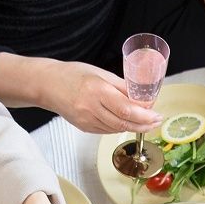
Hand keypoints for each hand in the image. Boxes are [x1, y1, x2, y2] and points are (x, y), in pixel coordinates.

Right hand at [42, 59, 162, 133]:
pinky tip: (128, 121)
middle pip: (124, 123)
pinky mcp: (85, 128)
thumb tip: (143, 98)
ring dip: (134, 127)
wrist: (47, 85)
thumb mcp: (100, 74)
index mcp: (97, 91)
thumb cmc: (74, 75)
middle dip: (144, 124)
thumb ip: (122, 87)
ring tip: (147, 122)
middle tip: (157, 121)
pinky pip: (108, 130)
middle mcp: (91, 108)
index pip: (126, 109)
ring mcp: (87, 121)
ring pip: (117, 128)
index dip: (144, 115)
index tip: (156, 114)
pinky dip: (120, 126)